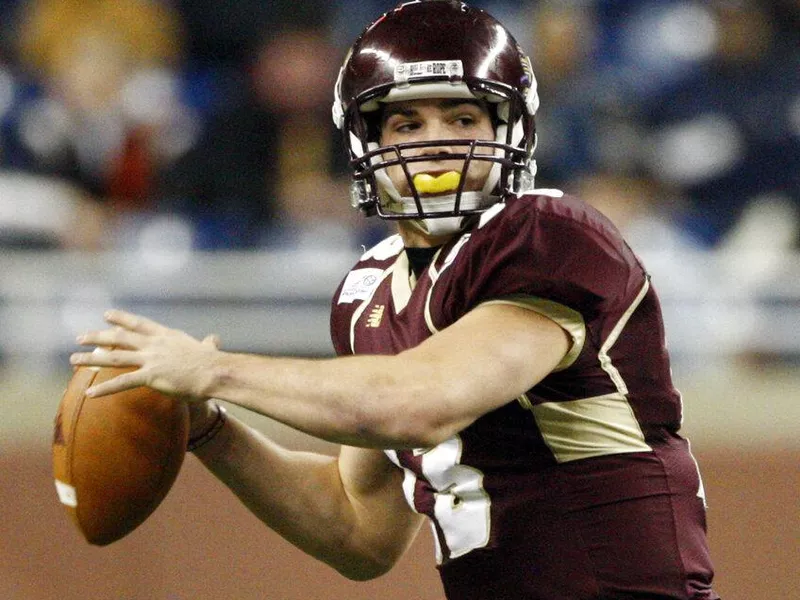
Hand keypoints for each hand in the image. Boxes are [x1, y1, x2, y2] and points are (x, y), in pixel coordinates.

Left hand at [70, 309, 220, 400]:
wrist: (215, 372)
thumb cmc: (214, 363)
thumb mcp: (209, 348)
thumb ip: (208, 343)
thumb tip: (215, 339)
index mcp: (167, 336)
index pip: (140, 324)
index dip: (121, 319)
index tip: (106, 315)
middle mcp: (155, 344)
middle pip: (120, 338)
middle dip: (98, 336)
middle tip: (81, 338)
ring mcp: (151, 359)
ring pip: (114, 357)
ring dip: (91, 359)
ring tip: (73, 360)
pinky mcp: (151, 376)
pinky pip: (122, 383)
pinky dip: (104, 388)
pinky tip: (89, 393)